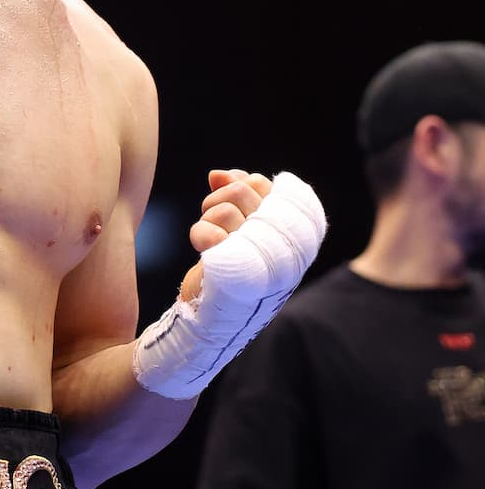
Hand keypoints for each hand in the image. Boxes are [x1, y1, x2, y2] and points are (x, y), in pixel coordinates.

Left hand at [180, 169, 271, 303]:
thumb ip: (235, 196)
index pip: (262, 184)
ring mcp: (261, 256)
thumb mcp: (235, 226)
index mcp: (288, 229)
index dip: (238, 184)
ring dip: (208, 220)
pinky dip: (201, 237)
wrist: (217, 315)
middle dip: (218, 200)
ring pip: (224, 210)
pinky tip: (206, 252)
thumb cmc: (230, 268)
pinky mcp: (237, 270)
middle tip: (215, 221)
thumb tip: (217, 174)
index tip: (228, 202)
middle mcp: (282, 242)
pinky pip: (209, 233)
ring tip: (213, 241)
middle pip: (242, 191)